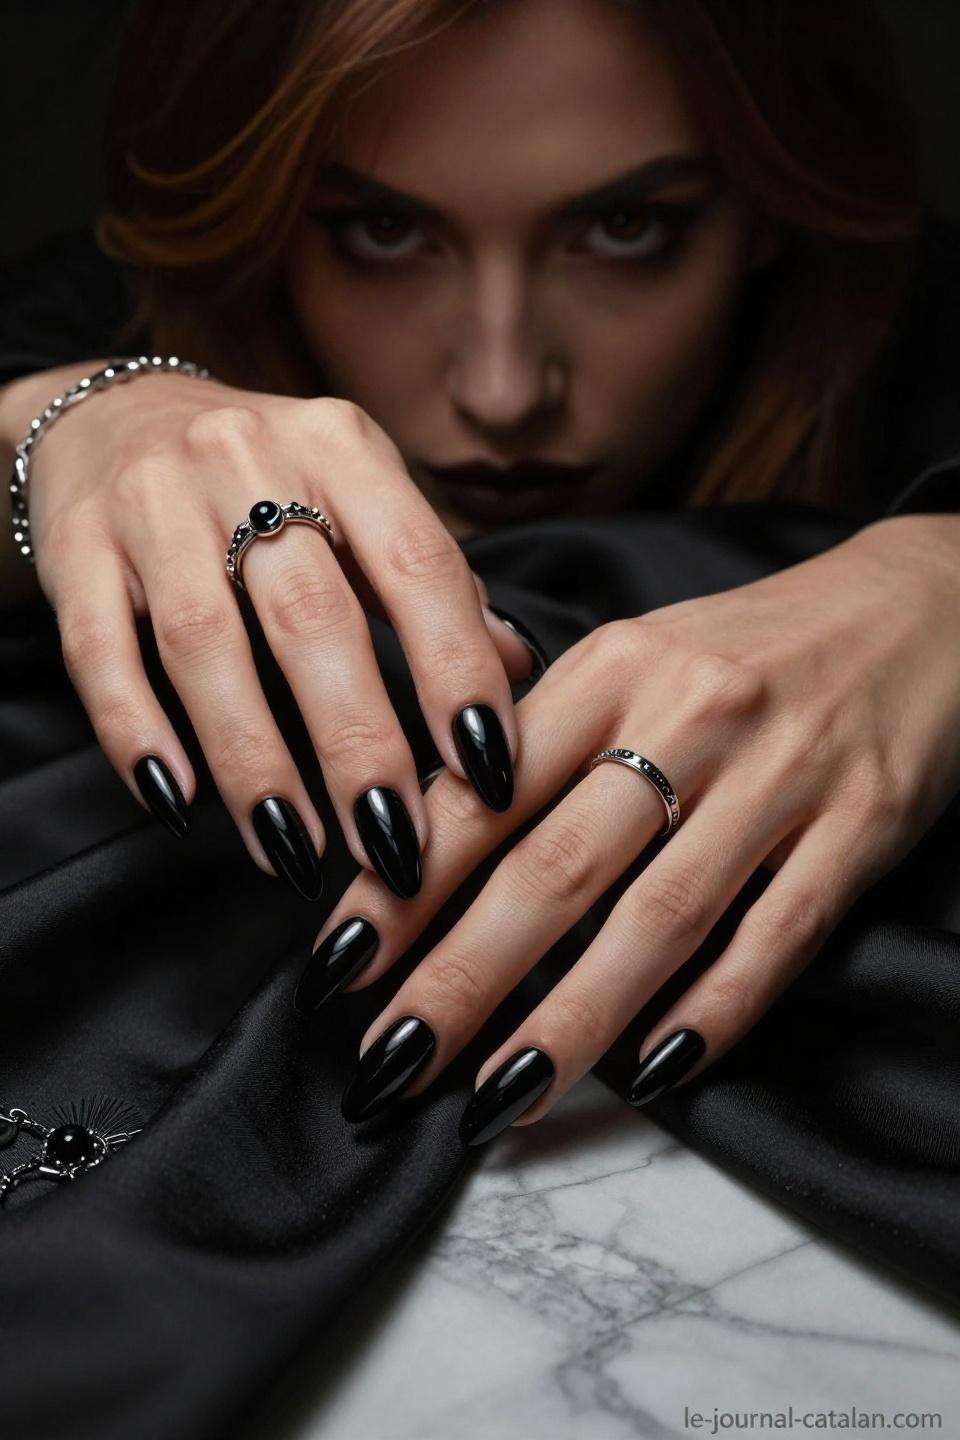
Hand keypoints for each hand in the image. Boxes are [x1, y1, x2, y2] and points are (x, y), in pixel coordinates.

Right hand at [13, 365, 533, 897]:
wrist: (112, 417)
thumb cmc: (263, 479)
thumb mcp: (359, 495)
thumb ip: (431, 580)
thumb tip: (520, 666)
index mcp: (341, 446)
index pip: (419, 564)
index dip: (458, 672)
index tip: (490, 770)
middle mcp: (246, 458)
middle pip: (312, 619)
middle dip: (360, 745)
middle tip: (396, 847)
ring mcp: (152, 500)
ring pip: (204, 645)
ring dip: (255, 762)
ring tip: (297, 852)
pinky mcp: (76, 546)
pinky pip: (101, 650)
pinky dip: (136, 731)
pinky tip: (178, 801)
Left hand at [296, 512, 959, 1138]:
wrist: (921, 606)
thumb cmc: (751, 645)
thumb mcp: (639, 651)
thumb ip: (542, 726)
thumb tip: (426, 813)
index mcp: (613, 668)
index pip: (486, 790)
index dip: (405, 885)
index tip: (339, 963)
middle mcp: (689, 716)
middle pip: (556, 868)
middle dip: (460, 977)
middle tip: (388, 1063)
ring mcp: (781, 776)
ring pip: (659, 919)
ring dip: (570, 1021)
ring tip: (494, 1098)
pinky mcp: (861, 826)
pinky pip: (775, 936)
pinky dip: (713, 1011)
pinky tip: (652, 1074)